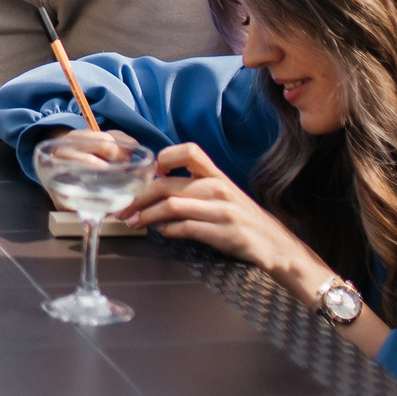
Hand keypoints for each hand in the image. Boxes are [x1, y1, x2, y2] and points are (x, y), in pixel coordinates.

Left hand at [122, 142, 312, 277]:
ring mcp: (222, 210)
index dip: (165, 157)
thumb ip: (192, 188)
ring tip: (132, 222)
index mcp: (216, 175)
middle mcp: (218, 188)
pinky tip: (161, 232)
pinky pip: (188, 228)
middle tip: (121, 208)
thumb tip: (153, 190)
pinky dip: (169, 230)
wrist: (275, 245)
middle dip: (138, 197)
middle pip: (167, 184)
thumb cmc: (240, 218)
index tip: (146, 172)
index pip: (189, 151)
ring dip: (146, 216)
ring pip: (172, 206)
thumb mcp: (220, 195)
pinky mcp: (224, 232)